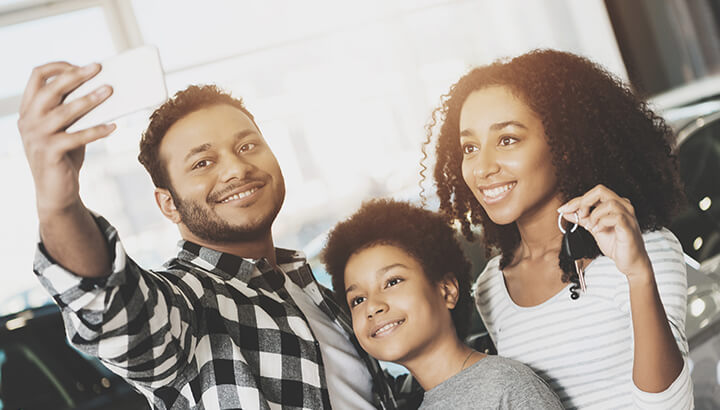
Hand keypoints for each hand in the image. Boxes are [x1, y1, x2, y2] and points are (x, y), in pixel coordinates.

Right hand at [17, 62, 114, 214]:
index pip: (37, 76)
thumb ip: (75, 111)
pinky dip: (97, 130)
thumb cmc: (64, 156)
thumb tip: (104, 89)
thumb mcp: (67, 129)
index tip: (82, 65)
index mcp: (29, 109)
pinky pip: (76, 137)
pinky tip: (113, 126)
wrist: (55, 192)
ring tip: (110, 91)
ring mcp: (36, 137)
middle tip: (99, 68)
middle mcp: (27, 120)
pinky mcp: (49, 153)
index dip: (59, 67)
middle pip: (50, 89)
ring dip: (90, 99)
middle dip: (76, 76)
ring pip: (64, 111)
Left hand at [558, 184, 650, 278]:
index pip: (593, 194)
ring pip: (608, 203)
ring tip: (591, 226)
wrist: (630, 262)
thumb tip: (566, 212)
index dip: (576, 200)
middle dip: (583, 201)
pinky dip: (602, 223)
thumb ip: (582, 219)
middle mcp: (623, 206)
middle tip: (578, 215)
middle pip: (601, 191)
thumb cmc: (616, 245)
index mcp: (615, 204)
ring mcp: (628, 215)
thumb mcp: (594, 229)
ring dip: (594, 214)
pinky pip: (616, 217)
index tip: (563, 209)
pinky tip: (598, 230)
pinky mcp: (629, 226)